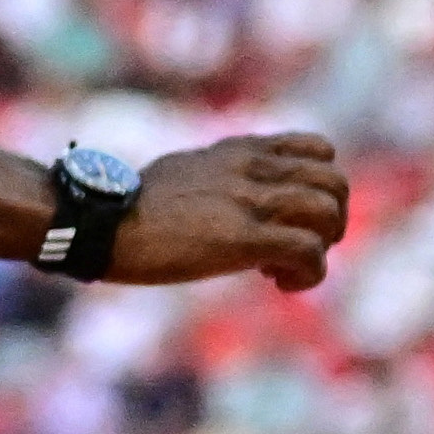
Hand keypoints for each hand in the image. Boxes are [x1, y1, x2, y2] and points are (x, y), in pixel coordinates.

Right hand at [116, 132, 350, 292]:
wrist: (99, 222)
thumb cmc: (127, 206)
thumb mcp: (183, 172)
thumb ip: (216, 177)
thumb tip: (219, 200)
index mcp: (240, 151)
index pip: (319, 149)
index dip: (320, 187)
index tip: (291, 217)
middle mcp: (253, 169)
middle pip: (335, 181)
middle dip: (330, 220)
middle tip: (297, 247)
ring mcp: (249, 202)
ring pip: (328, 211)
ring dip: (322, 246)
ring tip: (286, 268)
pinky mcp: (242, 239)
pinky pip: (308, 251)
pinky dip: (309, 274)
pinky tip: (280, 284)